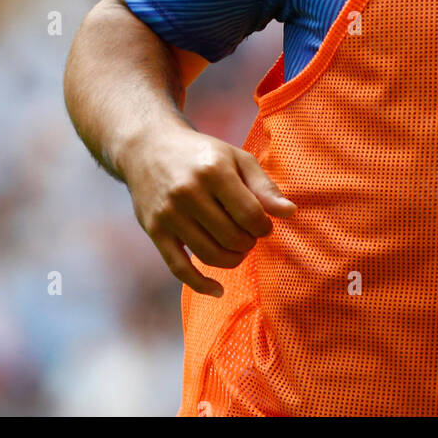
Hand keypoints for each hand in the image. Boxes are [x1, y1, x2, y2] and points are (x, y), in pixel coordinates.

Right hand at [121, 121, 296, 296]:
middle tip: (250, 235)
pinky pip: (178, 268)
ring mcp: (169, 214)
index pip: (250, 214)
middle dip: (249, 242)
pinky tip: (218, 290)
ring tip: (238, 248)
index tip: (264, 225)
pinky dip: (200, 284)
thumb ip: (264, 186)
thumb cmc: (202, 154)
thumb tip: (290, 212)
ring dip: (233, 259)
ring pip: (209, 255)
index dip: (264, 227)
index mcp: (214, 171)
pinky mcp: (154, 230)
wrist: (148, 147)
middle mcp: (188, 192)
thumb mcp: (236, 158)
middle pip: (231, 237)